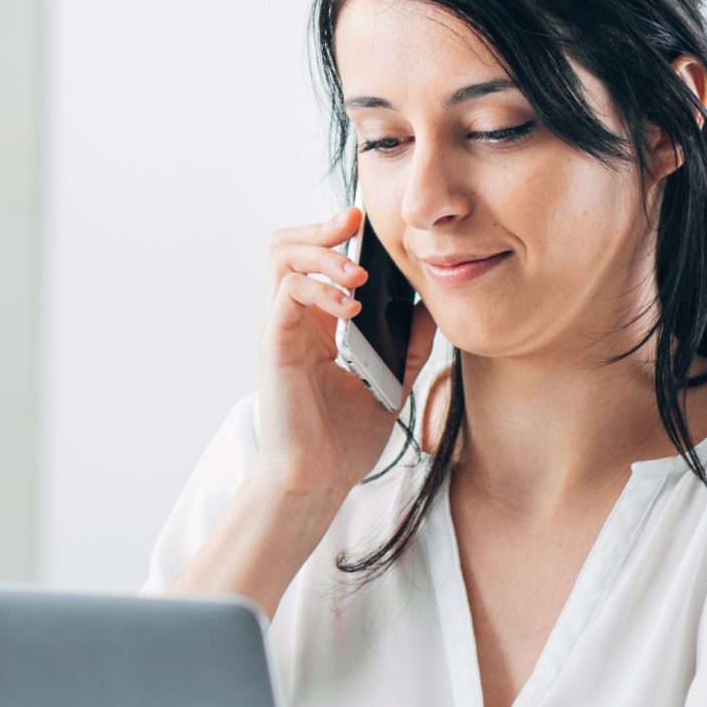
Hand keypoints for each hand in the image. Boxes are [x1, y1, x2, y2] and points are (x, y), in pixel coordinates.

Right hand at [255, 209, 437, 498]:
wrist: (315, 482)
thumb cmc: (341, 443)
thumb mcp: (389, 385)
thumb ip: (407, 347)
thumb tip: (431, 311)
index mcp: (314, 327)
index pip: (312, 259)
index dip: (335, 235)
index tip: (369, 226)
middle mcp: (292, 321)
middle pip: (286, 246)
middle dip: (321, 226)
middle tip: (356, 224)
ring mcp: (280, 331)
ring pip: (281, 258)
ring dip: (322, 251)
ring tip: (357, 272)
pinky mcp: (275, 346)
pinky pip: (288, 294)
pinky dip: (321, 290)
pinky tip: (351, 309)